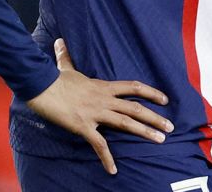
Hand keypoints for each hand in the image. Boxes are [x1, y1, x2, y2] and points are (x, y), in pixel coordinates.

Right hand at [26, 38, 173, 174]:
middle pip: (135, 107)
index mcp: (103, 86)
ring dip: (145, 131)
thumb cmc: (54, 79)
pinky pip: (99, 144)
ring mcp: (96, 113)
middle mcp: (104, 99)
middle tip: (170, 127)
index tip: (165, 100)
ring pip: (126, 123)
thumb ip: (66, 57)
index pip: (133, 87)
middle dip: (155, 117)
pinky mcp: (84, 126)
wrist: (41, 87)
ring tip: (160, 140)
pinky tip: (113, 169)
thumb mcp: (65, 67)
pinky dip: (107, 158)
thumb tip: (60, 41)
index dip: (151, 93)